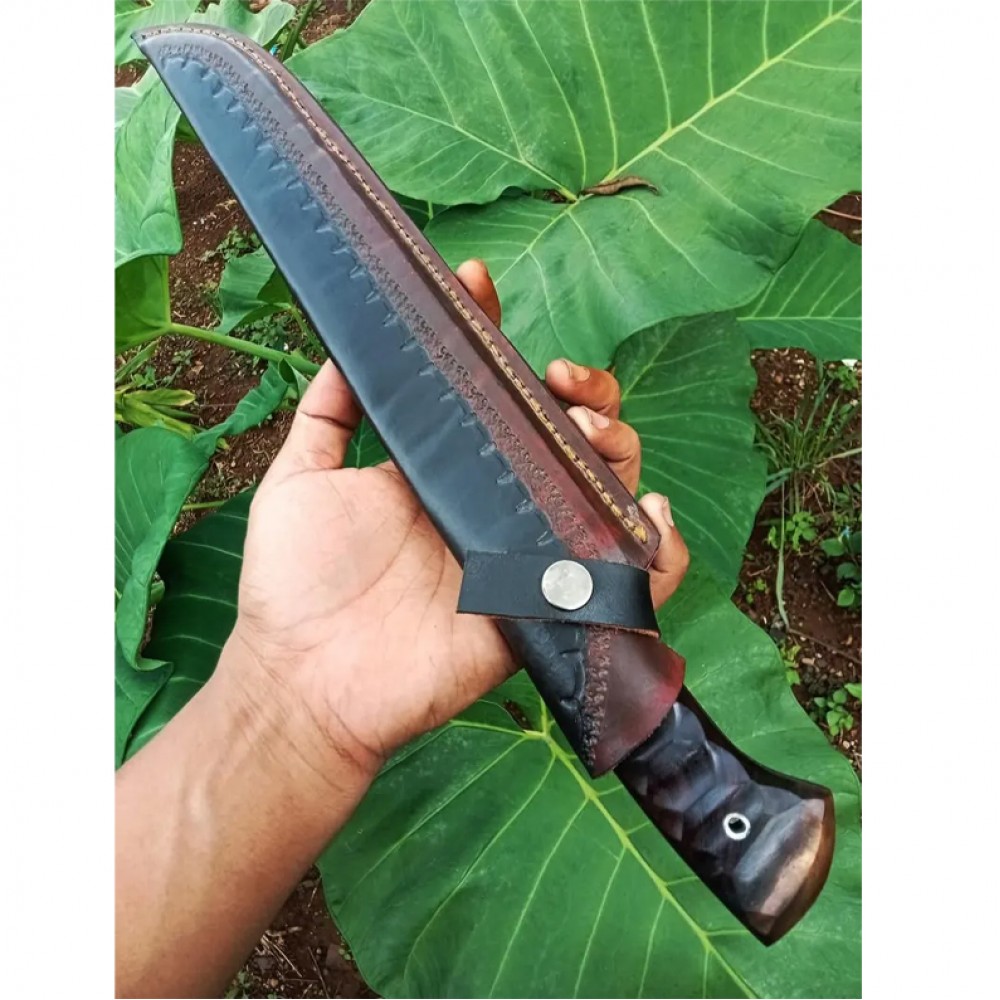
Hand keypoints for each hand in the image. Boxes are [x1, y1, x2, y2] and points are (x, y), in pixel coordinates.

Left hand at [222, 260, 689, 779]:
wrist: (302, 679)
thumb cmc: (296, 582)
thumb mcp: (301, 478)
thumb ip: (328, 413)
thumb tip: (348, 343)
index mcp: (449, 469)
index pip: (501, 398)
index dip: (506, 344)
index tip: (484, 289)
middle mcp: (497, 505)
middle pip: (572, 438)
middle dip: (588, 396)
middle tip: (559, 383)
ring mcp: (528, 557)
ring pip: (609, 492)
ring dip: (621, 451)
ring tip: (589, 439)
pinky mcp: (550, 611)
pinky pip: (630, 583)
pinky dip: (663, 552)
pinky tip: (649, 514)